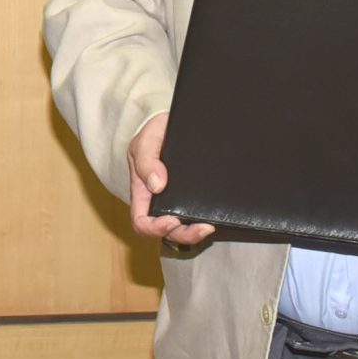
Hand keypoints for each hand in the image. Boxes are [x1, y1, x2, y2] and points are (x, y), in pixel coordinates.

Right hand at [127, 113, 215, 247]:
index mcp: (142, 192)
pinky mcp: (194, 197)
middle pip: (167, 231)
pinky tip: (216, 215)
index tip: (171, 220)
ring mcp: (177, 201)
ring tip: (210, 225)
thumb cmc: (156, 132)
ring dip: (196, 232)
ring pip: (183, 228)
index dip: (154, 228)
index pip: (142, 222)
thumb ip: (146, 160)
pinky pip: (197, 215)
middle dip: (184, 234)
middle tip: (203, 227)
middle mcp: (159, 201)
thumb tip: (157, 185)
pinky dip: (205, 219)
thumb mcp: (146, 140)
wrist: (177, 124)